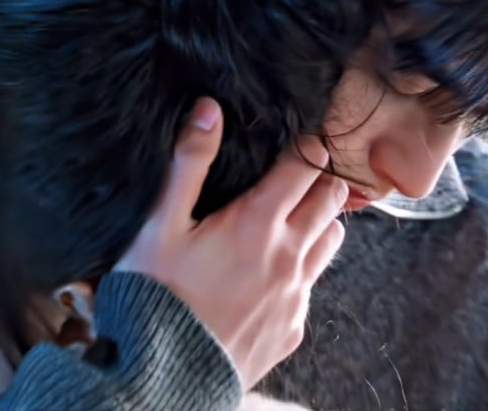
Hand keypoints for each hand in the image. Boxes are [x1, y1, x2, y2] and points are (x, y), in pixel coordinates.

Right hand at [113, 97, 346, 388]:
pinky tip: (267, 276)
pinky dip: (301, 270)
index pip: (306, 166)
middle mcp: (288, 256)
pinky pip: (311, 287)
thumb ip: (189, 163)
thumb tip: (209, 110)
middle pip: (332, 199)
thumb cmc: (155, 295)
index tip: (296, 143)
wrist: (158, 377)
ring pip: (331, 240)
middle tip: (295, 179)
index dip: (305, 147)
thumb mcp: (161, 224)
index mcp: (257, 223)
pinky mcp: (292, 328)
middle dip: (320, 181)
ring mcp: (295, 296)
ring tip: (287, 223)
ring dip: (318, 223)